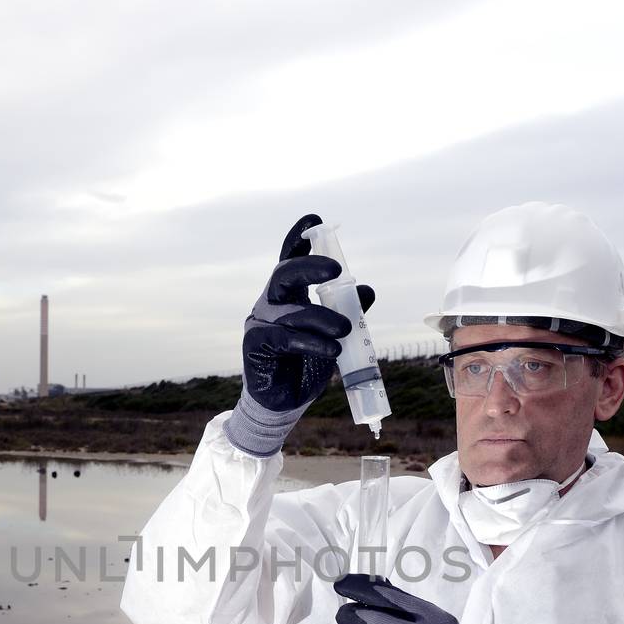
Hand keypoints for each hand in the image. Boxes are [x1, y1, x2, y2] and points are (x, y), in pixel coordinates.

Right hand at [224, 215, 374, 457]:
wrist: (286, 403)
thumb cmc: (307, 365)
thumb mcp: (334, 336)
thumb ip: (350, 311)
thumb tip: (368, 289)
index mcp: (289, 296)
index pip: (291, 260)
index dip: (299, 239)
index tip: (314, 221)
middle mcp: (272, 303)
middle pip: (285, 274)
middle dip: (310, 267)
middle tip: (336, 271)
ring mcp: (261, 322)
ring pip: (291, 310)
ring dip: (322, 318)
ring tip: (345, 330)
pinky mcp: (256, 345)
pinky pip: (285, 337)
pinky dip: (311, 342)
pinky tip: (331, 351)